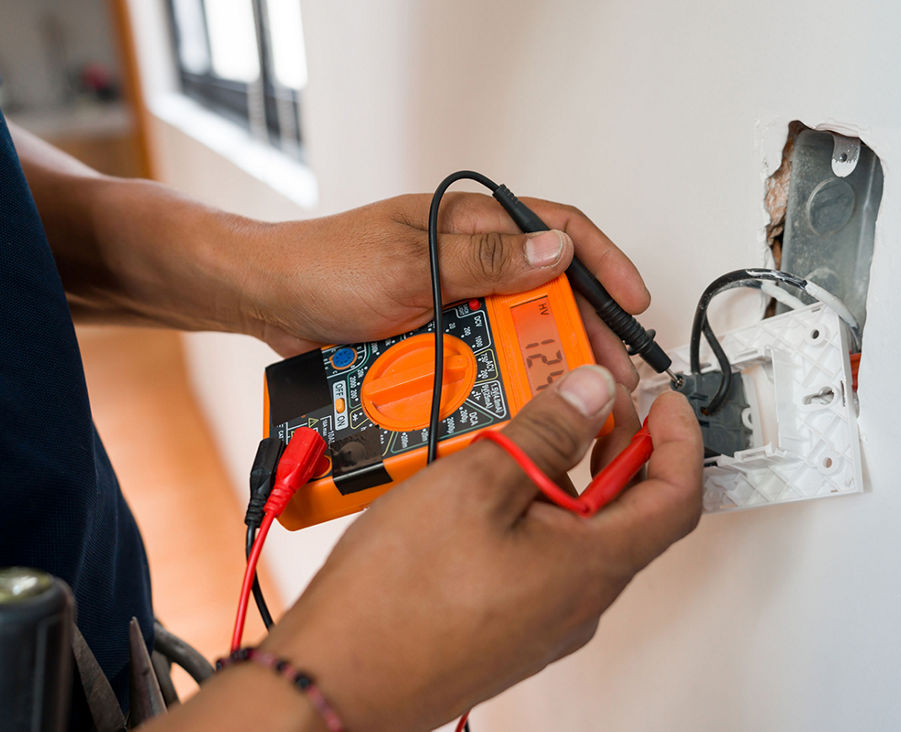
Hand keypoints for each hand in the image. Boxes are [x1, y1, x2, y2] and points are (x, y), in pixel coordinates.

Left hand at [244, 193, 651, 388]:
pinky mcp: (434, 339)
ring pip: (516, 333)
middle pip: (548, 291)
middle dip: (584, 329)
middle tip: (610, 371)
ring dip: (543, 362)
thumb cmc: (326, 266)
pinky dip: (498, 381)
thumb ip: (485, 260)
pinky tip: (516, 406)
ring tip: (570, 398)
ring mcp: (452, 302)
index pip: (557, 230)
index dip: (604, 263)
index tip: (633, 301)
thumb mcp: (411, 262)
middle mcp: (468, 261)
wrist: (267, 303)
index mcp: (470, 224)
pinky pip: (478, 361)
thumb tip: (557, 253)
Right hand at [252, 366, 702, 730]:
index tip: (666, 403)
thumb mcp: (478, 482)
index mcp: (591, 565)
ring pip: (580, 538)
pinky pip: (542, 562)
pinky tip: (484, 492)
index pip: (676, 497)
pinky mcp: (506, 629)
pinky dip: (534, 514)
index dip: (680, 440)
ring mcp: (543, 621)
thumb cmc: (398, 600)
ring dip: (568, 480)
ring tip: (523, 439)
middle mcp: (579, 602)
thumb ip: (546, 432)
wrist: (337, 680)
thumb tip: (590, 395)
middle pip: (630, 516)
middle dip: (618, 450)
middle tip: (590, 405)